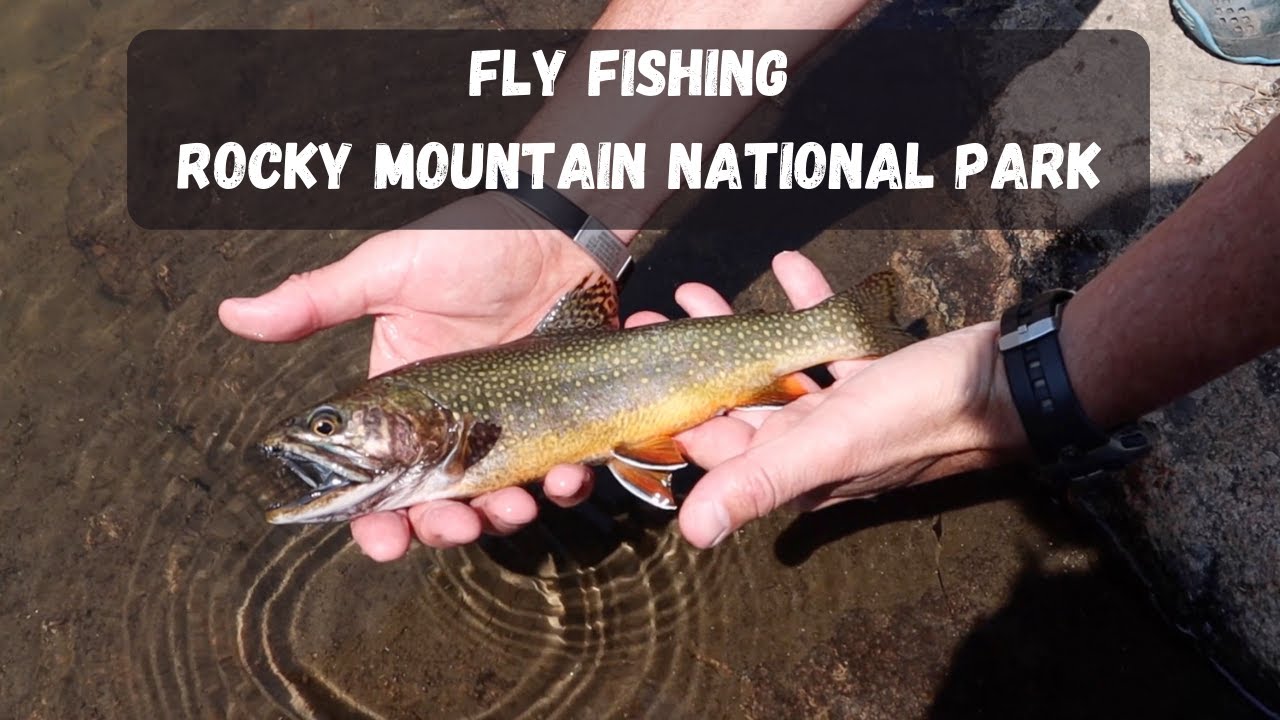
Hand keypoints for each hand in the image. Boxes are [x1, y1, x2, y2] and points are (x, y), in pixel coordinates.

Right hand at [220, 194, 604, 559]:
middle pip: (438, 506)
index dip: (375, 521)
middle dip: (444, 530)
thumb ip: (318, 300)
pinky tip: (569, 476)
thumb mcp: (390, 271)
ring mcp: (510, 429)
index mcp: (401, 404)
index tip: (383, 541)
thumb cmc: (473, 243)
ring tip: (516, 506)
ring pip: (499, 502)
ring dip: (504, 518)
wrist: (559, 229)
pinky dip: (567, 489)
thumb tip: (232, 313)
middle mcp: (452, 427)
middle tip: (455, 526)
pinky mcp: (561, 424)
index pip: (378, 481)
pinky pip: (564, 475)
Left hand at [636, 251, 1029, 547]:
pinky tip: (789, 267)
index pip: (717, 448)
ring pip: (775, 369)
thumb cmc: (922, 414)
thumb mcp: (831, 442)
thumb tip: (691, 534)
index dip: (672, 413)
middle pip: (737, 402)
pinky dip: (806, 307)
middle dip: (693, 361)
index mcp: (796, 466)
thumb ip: (760, 481)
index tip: (635, 375)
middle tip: (653, 319)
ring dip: (737, 330)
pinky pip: (826, 340)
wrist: (1015, 384)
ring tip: (696, 292)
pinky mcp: (874, 376)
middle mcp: (814, 443)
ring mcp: (845, 410)